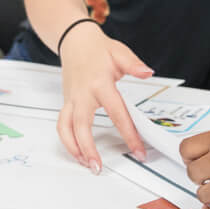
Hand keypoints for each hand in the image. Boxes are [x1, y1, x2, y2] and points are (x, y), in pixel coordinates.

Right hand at [55, 22, 151, 170]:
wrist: (75, 41)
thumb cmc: (98, 49)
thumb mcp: (120, 52)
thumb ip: (134, 64)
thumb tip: (147, 72)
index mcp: (99, 83)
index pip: (117, 113)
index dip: (129, 134)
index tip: (138, 151)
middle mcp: (82, 94)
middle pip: (82, 126)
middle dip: (89, 149)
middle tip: (98, 167)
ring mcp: (71, 99)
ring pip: (65, 128)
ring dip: (73, 148)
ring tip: (86, 164)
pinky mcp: (66, 103)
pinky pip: (62, 125)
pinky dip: (67, 141)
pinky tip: (77, 152)